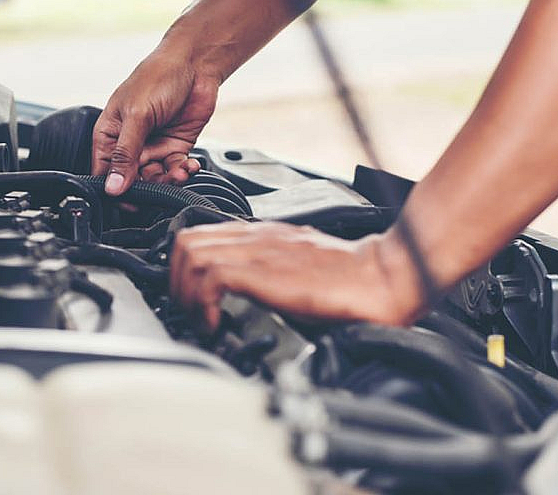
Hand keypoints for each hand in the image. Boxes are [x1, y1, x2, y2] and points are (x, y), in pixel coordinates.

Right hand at [92, 49, 219, 194]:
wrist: (194, 64)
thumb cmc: (157, 77)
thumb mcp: (137, 116)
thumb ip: (125, 154)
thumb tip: (113, 186)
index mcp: (110, 133)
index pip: (104, 171)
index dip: (114, 188)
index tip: (127, 200)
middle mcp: (130, 143)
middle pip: (131, 179)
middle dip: (146, 186)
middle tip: (159, 184)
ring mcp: (153, 145)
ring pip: (156, 178)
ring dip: (168, 181)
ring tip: (179, 172)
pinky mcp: (175, 146)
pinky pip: (175, 169)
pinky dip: (183, 172)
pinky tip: (188, 166)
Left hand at [170, 222, 422, 329]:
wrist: (382, 277)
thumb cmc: (348, 279)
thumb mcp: (297, 270)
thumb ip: (269, 273)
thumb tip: (245, 295)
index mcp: (262, 234)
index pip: (199, 236)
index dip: (183, 270)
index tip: (192, 300)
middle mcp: (256, 236)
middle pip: (185, 241)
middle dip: (175, 281)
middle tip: (190, 311)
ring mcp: (258, 251)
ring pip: (190, 254)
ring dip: (185, 293)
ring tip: (201, 319)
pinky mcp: (264, 271)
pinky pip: (211, 276)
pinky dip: (202, 302)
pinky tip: (216, 323)